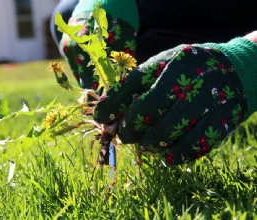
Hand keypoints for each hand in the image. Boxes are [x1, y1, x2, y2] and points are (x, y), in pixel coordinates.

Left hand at [93, 44, 247, 163]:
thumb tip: (109, 112)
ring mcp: (208, 98)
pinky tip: (167, 155)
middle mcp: (189, 77)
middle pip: (148, 109)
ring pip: (167, 130)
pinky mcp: (223, 120)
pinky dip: (175, 155)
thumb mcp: (165, 66)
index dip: (113, 103)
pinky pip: (193, 146)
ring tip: (146, 143)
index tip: (100, 118)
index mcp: (170, 60)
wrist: (237, 71)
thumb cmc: (190, 71)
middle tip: (126, 136)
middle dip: (130, 128)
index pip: (133, 83)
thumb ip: (140, 86)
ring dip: (150, 143)